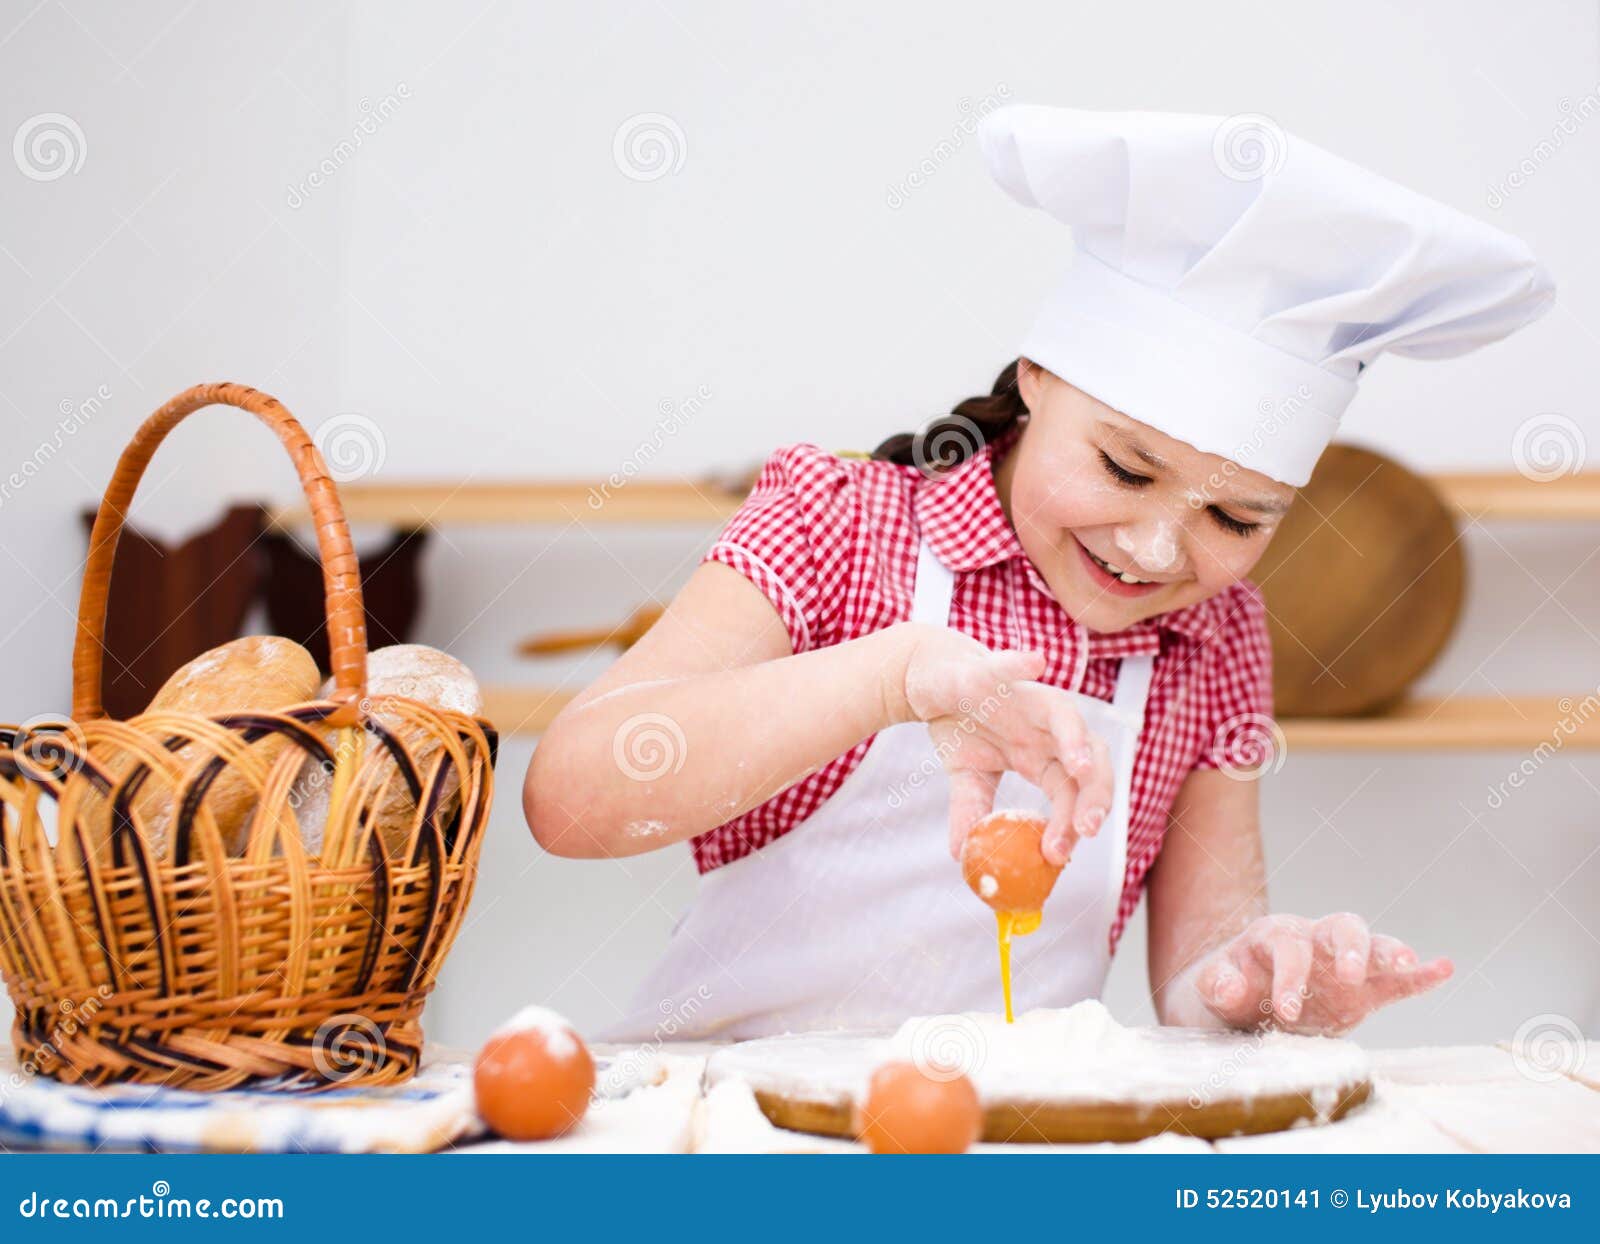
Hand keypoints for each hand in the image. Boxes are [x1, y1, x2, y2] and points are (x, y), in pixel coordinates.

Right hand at [886, 622, 1113, 864]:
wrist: (930, 679)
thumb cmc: (959, 724)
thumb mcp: (965, 776)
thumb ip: (970, 811)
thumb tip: (961, 855)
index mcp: (1043, 756)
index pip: (1070, 795)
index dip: (1070, 825)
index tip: (1058, 857)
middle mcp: (1047, 729)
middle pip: (1088, 761)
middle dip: (1093, 795)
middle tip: (1085, 828)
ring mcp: (1028, 698)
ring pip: (1066, 716)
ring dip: (1077, 741)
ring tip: (1082, 768)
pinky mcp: (996, 672)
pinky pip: (1012, 667)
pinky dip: (1022, 665)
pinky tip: (1036, 662)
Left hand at [1183, 913, 1452, 1035]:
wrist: (1240, 1003)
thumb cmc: (1228, 990)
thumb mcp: (1212, 989)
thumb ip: (1216, 985)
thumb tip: (1229, 986)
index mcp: (1275, 937)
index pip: (1289, 948)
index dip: (1289, 977)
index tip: (1288, 1011)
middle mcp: (1314, 942)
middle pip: (1342, 927)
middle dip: (1351, 948)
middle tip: (1351, 975)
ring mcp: (1342, 966)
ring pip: (1373, 946)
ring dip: (1390, 954)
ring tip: (1409, 963)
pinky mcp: (1363, 993)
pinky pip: (1396, 981)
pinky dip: (1420, 975)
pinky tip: (1444, 968)